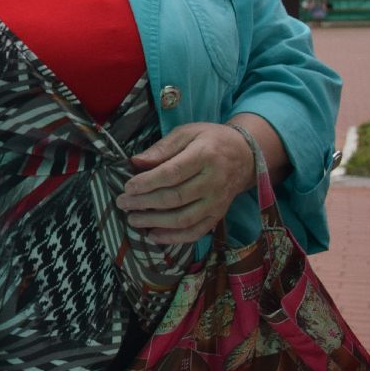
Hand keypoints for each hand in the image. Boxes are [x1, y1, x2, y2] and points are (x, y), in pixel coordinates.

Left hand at [118, 122, 254, 244]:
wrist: (246, 156)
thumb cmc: (210, 140)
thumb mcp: (187, 133)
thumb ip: (162, 148)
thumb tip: (136, 162)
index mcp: (205, 156)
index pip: (172, 173)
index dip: (147, 182)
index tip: (127, 187)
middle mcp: (214, 181)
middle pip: (175, 198)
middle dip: (145, 203)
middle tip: (122, 203)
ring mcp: (218, 202)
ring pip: (184, 218)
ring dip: (156, 223)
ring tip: (133, 220)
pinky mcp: (219, 215)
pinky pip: (197, 231)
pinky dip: (175, 237)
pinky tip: (154, 236)